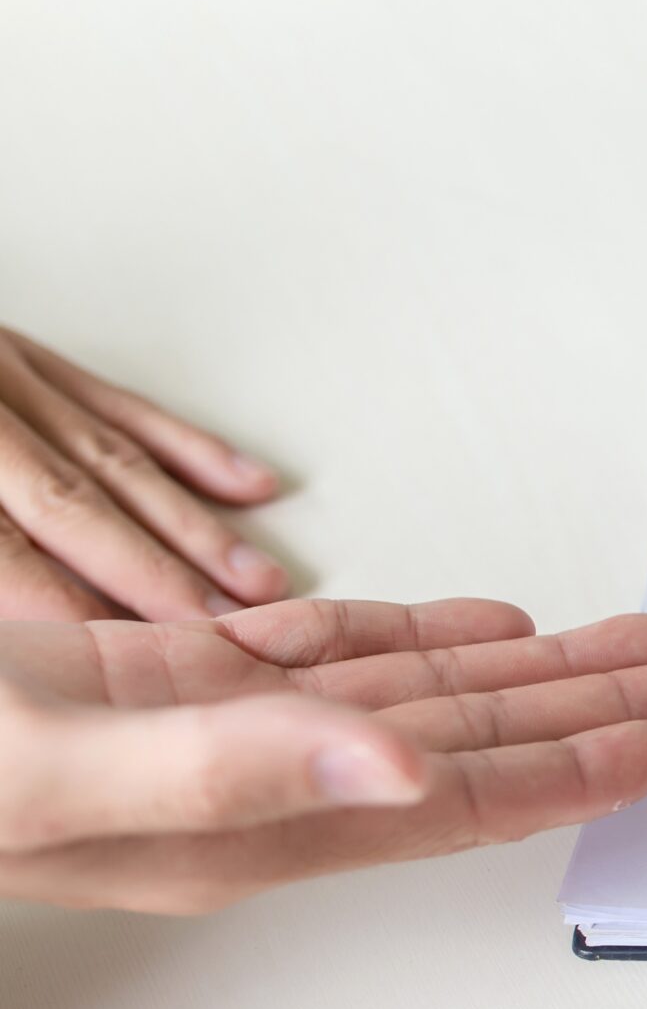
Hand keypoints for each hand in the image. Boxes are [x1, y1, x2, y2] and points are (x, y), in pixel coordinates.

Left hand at [0, 327, 291, 620]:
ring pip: (118, 461)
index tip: (138, 650)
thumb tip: (34, 620)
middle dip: (157, 572)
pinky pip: (123, 406)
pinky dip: (188, 448)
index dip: (70, 605)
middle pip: (74, 506)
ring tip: (259, 578)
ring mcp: (10, 379)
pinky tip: (247, 485)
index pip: (7, 553)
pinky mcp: (31, 358)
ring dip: (195, 527)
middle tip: (218, 623)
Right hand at [0, 597, 646, 912]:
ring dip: (528, 663)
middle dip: (593, 705)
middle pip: (473, 740)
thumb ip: (239, 767)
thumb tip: (410, 768)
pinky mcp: (175, 679)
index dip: (580, 761)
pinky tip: (479, 625)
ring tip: (629, 642)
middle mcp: (266, 783)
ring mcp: (224, 730)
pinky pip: (326, 655)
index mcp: (260, 820)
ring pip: (417, 689)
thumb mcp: (71, 774)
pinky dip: (409, 633)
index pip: (464, 794)